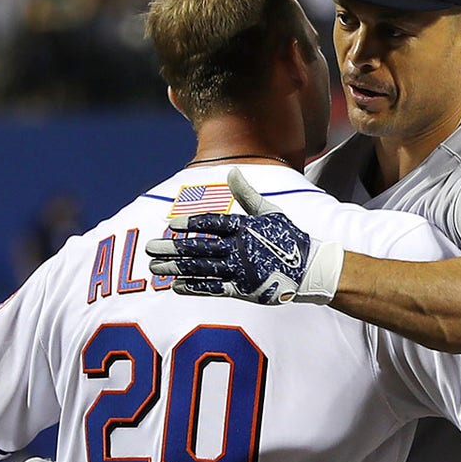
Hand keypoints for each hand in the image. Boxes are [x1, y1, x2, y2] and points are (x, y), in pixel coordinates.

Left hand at [145, 167, 343, 304]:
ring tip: (155, 268)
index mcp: (244, 227)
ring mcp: (240, 270)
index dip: (190, 223)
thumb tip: (232, 172)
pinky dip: (194, 287)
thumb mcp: (269, 212)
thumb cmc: (287, 238)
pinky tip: (175, 286)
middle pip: (200, 247)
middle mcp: (239, 249)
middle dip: (173, 248)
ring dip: (176, 268)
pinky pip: (214, 288)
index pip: (211, 223)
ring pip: (202, 269)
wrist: (310, 270)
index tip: (170, 224)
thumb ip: (247, 194)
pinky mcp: (243, 289)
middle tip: (150, 248)